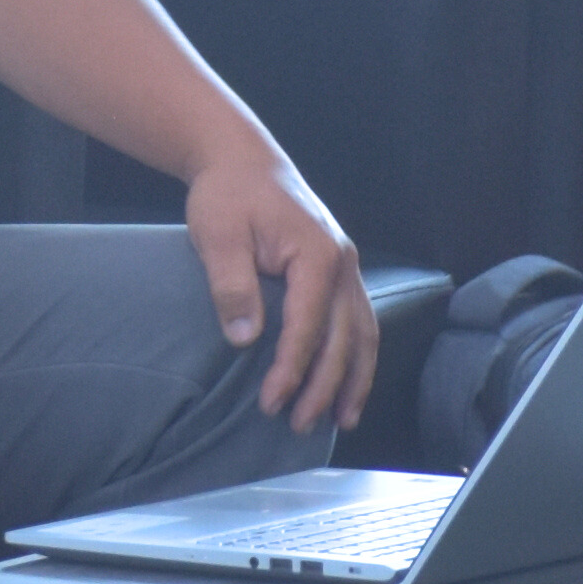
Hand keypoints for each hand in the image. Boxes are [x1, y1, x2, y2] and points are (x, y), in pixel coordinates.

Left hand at [182, 143, 379, 438]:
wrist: (240, 159)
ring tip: (343, 419)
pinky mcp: (338, 270)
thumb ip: (233, 287)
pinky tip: (348, 381)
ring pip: (363, 332)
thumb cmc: (228, 194)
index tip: (271, 401)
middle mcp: (343, 263)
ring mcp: (346, 266)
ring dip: (355, 378)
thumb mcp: (219, 237)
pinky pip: (357, 320)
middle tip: (299, 424)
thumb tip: (243, 339)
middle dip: (324, 386)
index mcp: (316, 255)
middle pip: (344, 337)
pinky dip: (356, 354)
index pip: (309, 326)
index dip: (291, 369)